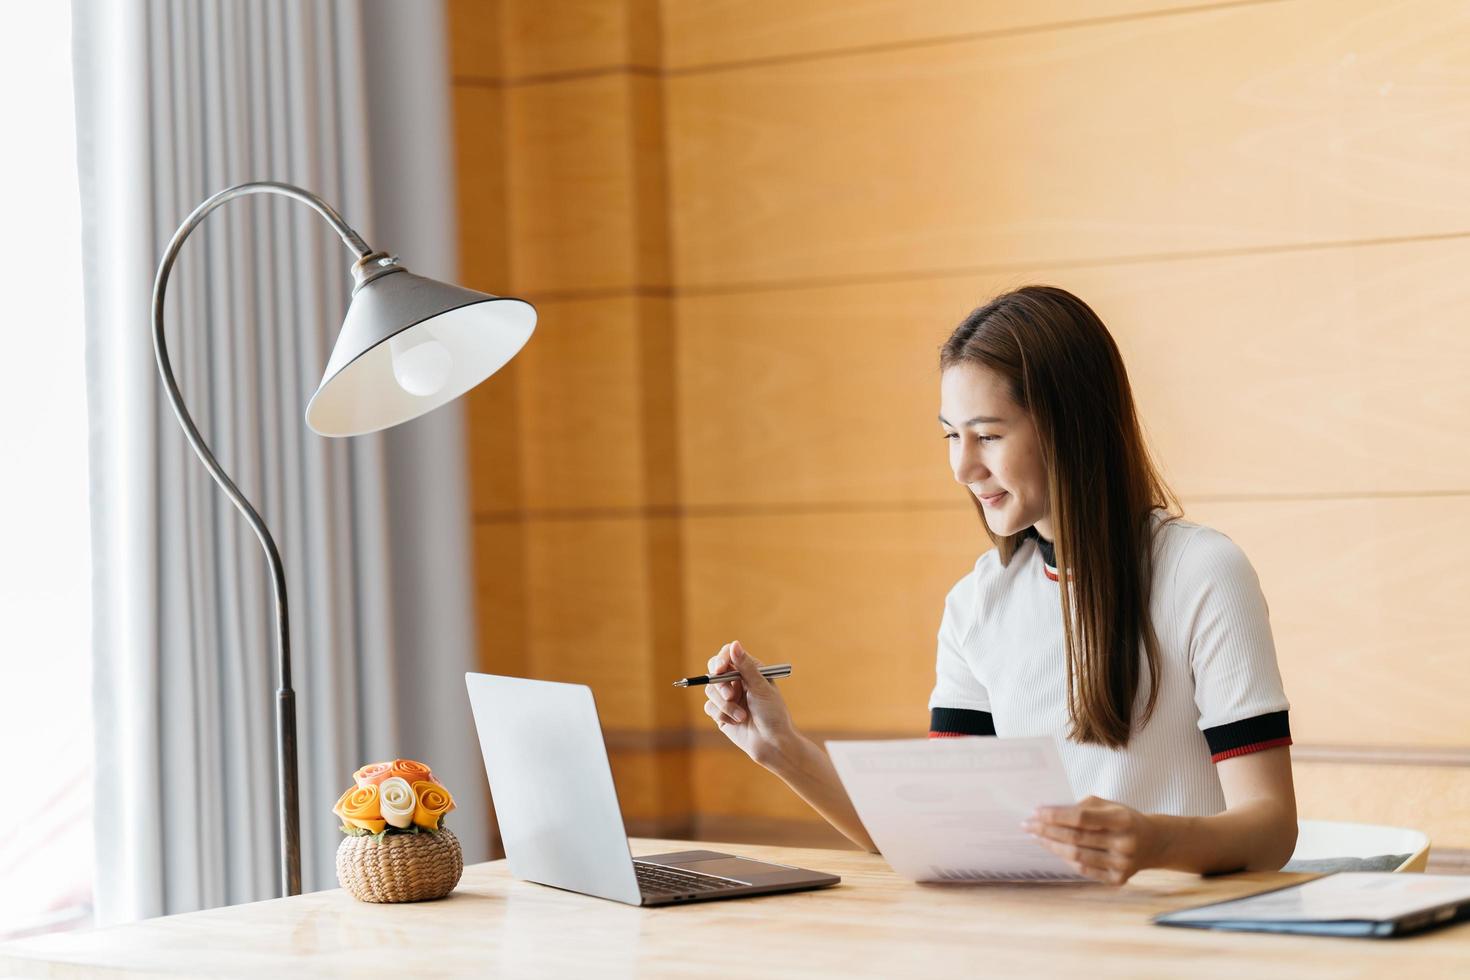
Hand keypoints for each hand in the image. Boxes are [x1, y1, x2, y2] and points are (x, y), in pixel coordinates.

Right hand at [702, 641, 795, 768]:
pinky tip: (737, 722)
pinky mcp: (720, 712)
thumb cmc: (773, 714)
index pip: (728, 655)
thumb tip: (734, 644)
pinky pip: (710, 707)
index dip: (721, 660)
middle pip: (714, 671)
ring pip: (711, 691)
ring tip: (742, 716)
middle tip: (730, 695)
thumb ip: (746, 667)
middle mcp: (736, 681)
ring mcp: (727, 697)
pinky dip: (723, 714)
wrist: (772, 744)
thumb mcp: (761, 688)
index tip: (721, 669)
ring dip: (726, 705)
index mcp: (749, 671)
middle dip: (720, 684)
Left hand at [1022, 795, 1164, 884]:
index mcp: (1122, 820)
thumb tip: (1049, 812)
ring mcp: (1121, 865)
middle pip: (1076, 838)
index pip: (1082, 818)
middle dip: (1047, 831)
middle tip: (1027, 825)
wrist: (1154, 843)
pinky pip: (1084, 870)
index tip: (1035, 812)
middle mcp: (1124, 844)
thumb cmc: (1125, 819)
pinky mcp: (1118, 879)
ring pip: (1076, 856)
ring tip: (1036, 837)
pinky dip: (1066, 859)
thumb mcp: (1109, 805)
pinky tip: (1054, 849)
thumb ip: (1082, 806)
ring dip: (1052, 846)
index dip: (1056, 815)